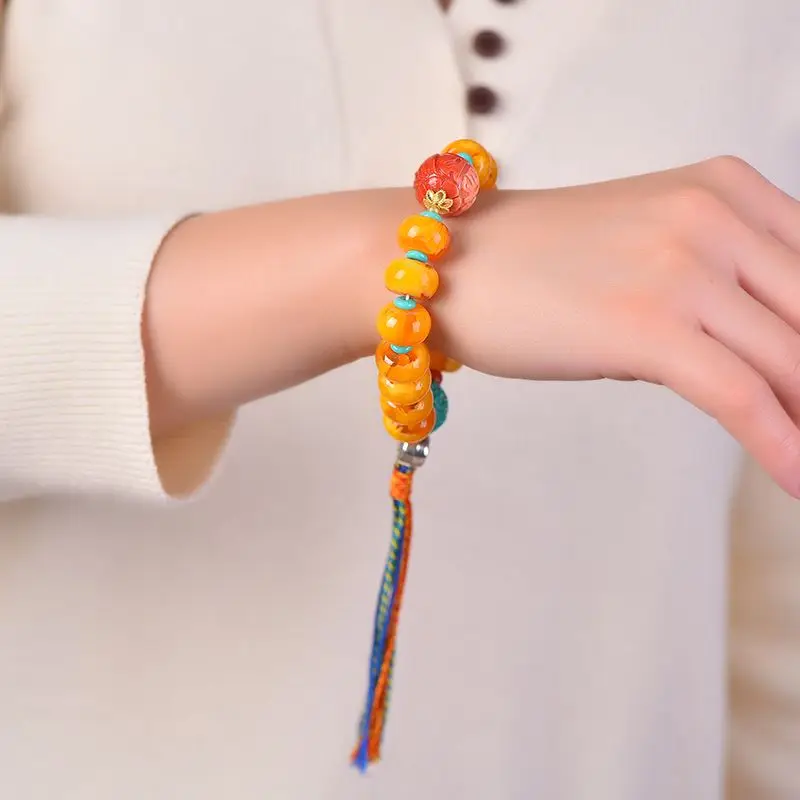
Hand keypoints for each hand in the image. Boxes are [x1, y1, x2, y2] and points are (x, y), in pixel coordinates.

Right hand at [437, 157, 799, 496]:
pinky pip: (739, 395)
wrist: (448, 262)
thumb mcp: (645, 244)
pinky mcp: (647, 325)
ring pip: (790, 361)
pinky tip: (796, 480)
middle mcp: (716, 217)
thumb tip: (764, 355)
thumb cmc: (533, 261)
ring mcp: (682, 268)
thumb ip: (714, 280)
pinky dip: (780, 445)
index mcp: (726, 189)